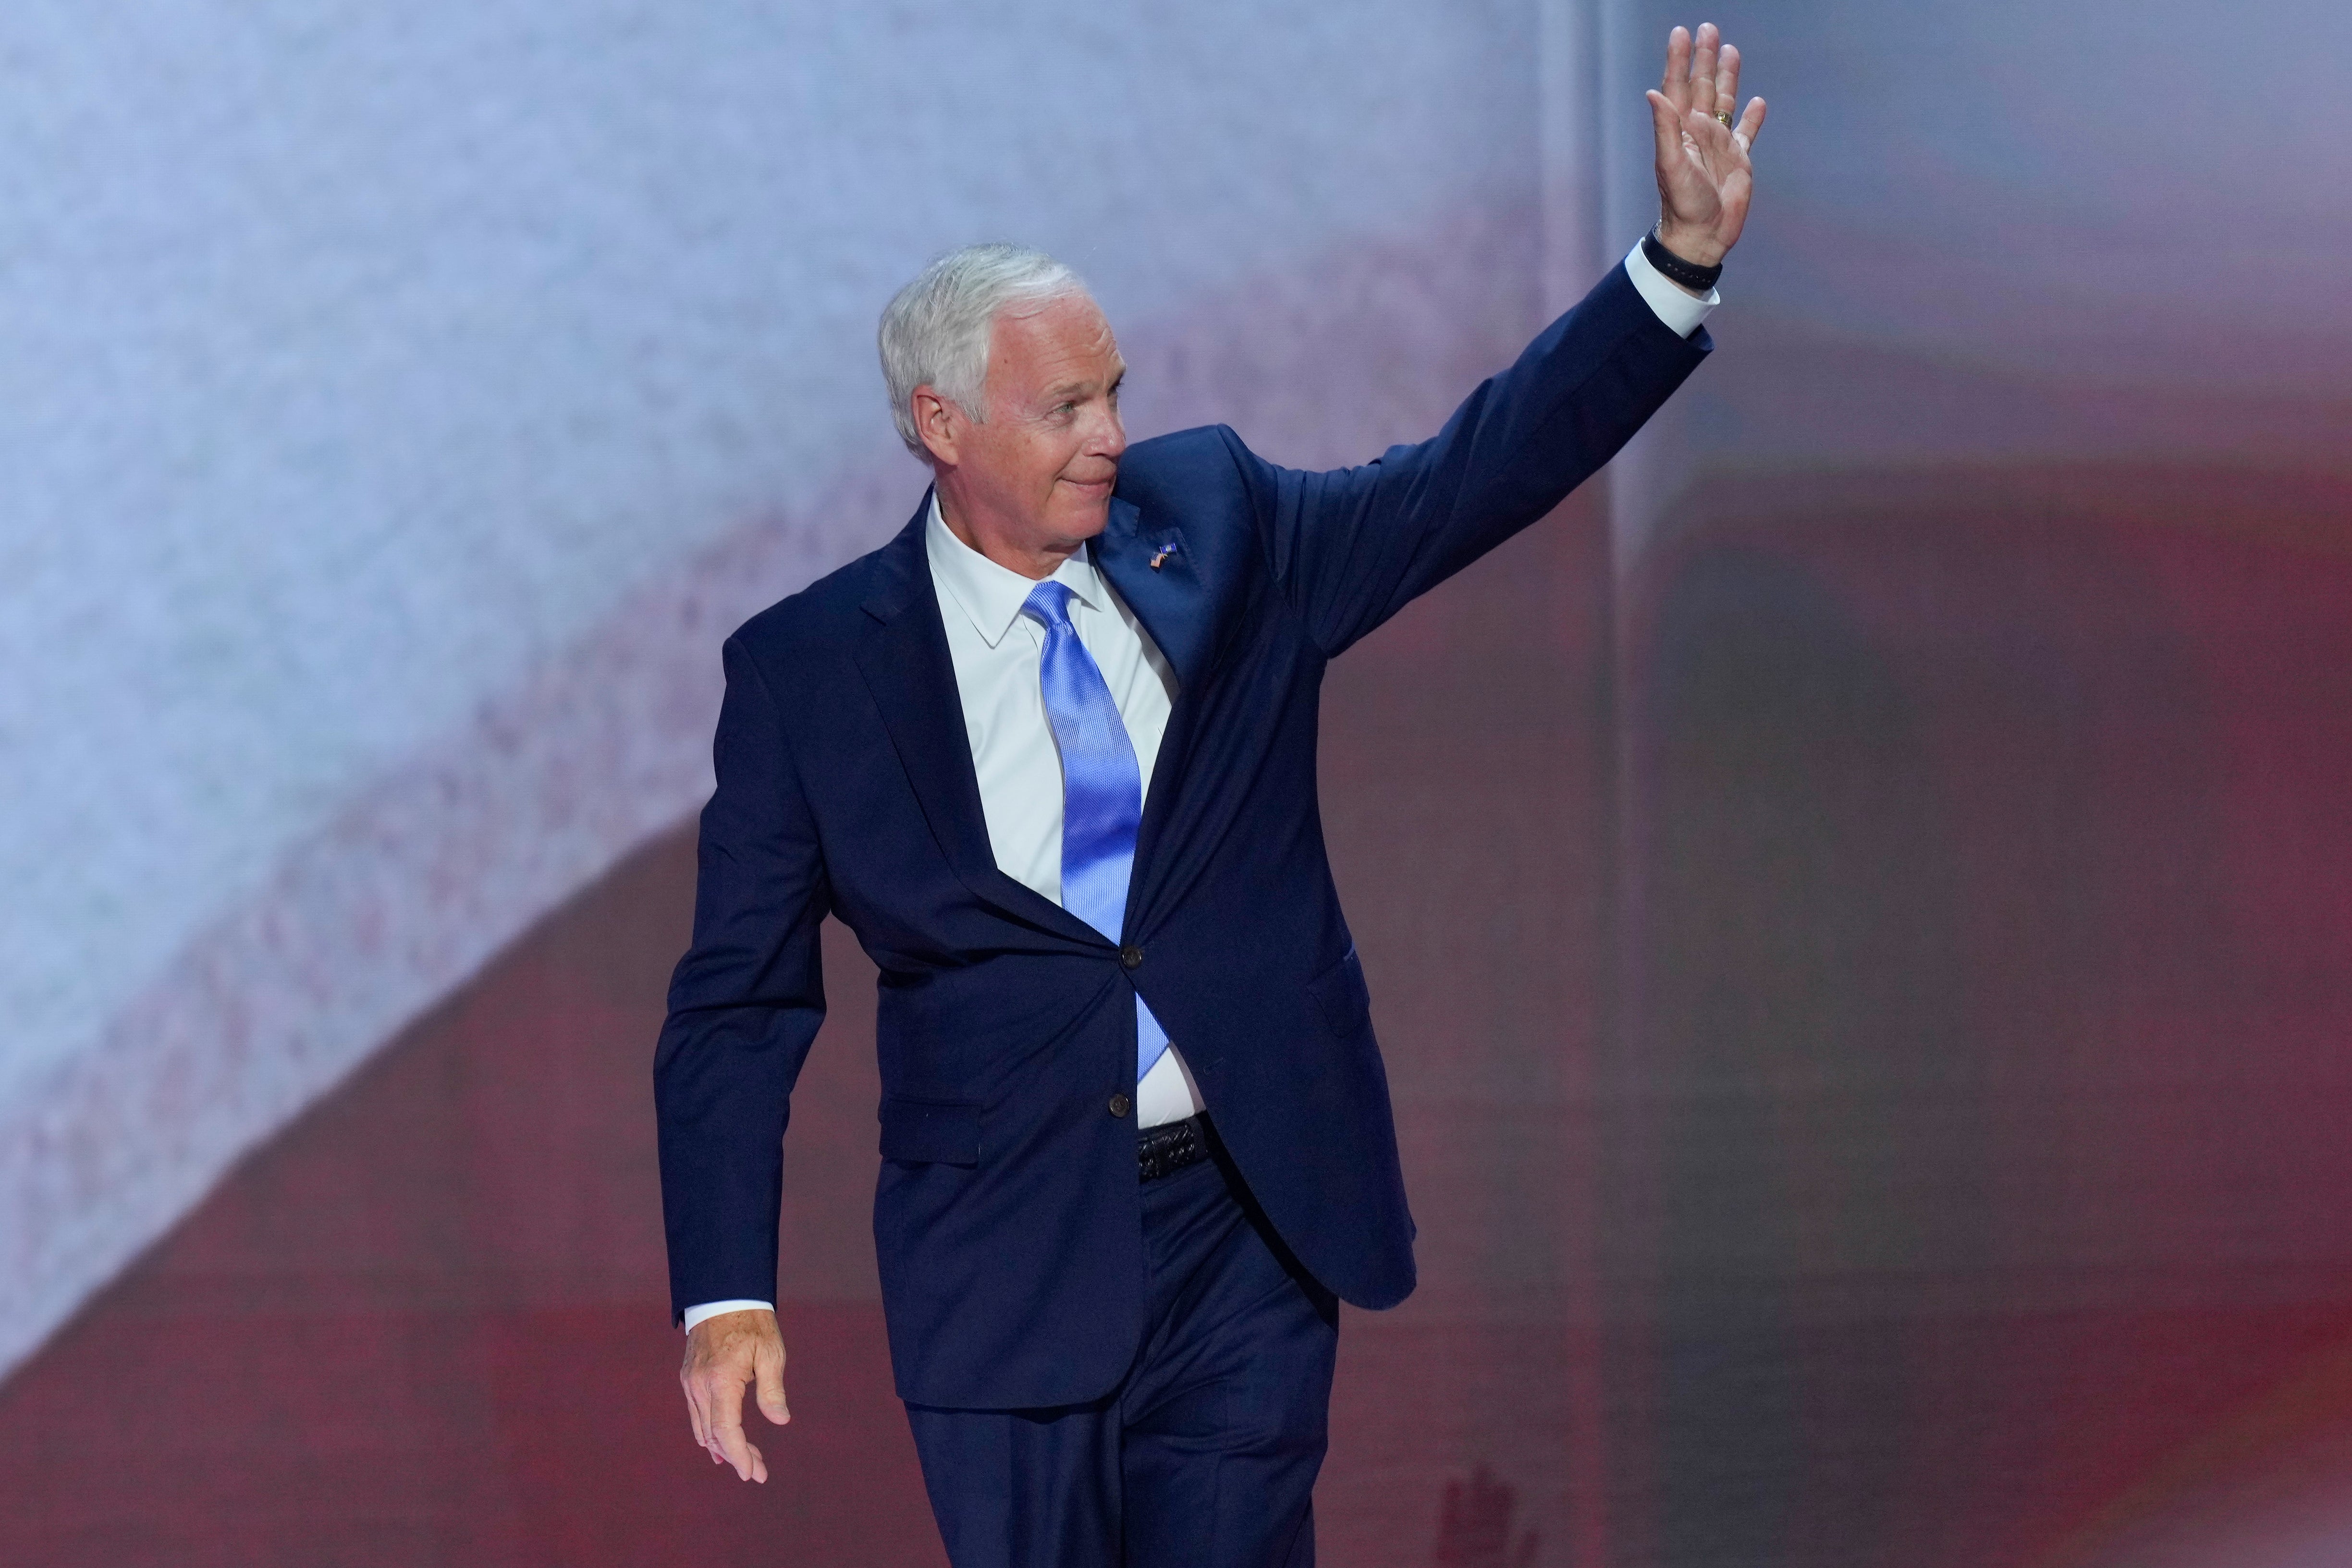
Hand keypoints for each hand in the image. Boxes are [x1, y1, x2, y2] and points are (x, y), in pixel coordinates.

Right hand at [679, 1307, 788, 1481]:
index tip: (753, 1473)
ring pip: (702, 1428)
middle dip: (735, 1457)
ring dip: (721, 1448)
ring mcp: (690, 1382)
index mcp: (721, 1380)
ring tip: (745, 1461)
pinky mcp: (688, 1378)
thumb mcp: (771, 1352)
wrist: (723, 1294)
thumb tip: (781, 1420)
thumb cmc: (753, 1323)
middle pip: (714, 1435)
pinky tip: (720, 1443)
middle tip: (757, 1472)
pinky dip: (709, 1432)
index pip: (726, 1431)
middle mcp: (699, 1386)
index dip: (740, 1456)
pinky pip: (697, 1415)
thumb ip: (773, 1389)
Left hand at [1645, 22, 1766, 269]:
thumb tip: (1653, 93)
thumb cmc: (1683, 204)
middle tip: (1708, 29)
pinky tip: (1758, 102)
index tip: (1682, 33)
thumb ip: (1665, 128)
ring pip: (1725, 102)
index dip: (1679, 60)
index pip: (1678, 86)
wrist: (1702, 236)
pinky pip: (1747, 133)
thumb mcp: (1671, 165)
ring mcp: (1720, 145)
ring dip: (1727, 77)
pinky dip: (1753, 118)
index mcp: (1681, 130)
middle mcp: (1699, 132)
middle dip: (1705, 58)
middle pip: (1703, 86)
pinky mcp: (1739, 160)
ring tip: (1730, 50)